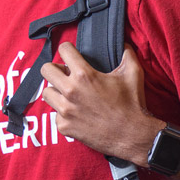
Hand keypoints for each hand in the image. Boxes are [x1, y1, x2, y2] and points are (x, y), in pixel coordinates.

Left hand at [40, 42, 161, 165]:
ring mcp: (65, 110)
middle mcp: (70, 91)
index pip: (63, 50)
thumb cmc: (132, 104)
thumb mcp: (133, 73)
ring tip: (69, 94)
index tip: (71, 55)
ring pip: (46, 93)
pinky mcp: (64, 127)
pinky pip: (55, 114)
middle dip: (55, 69)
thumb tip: (124, 43)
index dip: (68, 49)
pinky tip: (76, 113)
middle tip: (65, 74)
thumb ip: (127, 54)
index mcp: (84, 75)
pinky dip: (63, 113)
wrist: (132, 135)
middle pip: (46, 70)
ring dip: (56, 91)